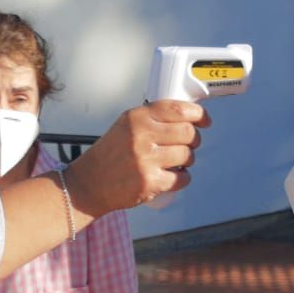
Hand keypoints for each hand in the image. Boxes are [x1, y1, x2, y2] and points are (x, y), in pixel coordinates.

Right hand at [66, 100, 208, 216]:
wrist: (88, 184)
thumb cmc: (109, 156)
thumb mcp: (125, 126)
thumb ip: (152, 119)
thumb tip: (188, 118)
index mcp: (137, 117)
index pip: (178, 109)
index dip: (198, 114)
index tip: (204, 120)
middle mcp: (142, 136)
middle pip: (188, 133)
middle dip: (194, 140)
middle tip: (188, 144)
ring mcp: (146, 160)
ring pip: (188, 156)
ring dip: (187, 160)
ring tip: (176, 162)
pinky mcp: (150, 182)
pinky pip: (182, 178)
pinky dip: (182, 179)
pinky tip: (173, 177)